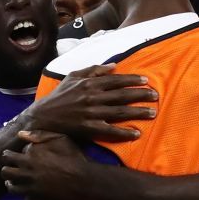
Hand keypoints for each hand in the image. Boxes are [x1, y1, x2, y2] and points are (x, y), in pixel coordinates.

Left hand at [0, 129, 84, 199]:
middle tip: (10, 164)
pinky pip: (13, 189)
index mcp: (33, 149)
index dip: (13, 152)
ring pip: (6, 175)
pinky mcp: (31, 192)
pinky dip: (12, 187)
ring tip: (12, 176)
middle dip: (6, 162)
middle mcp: (27, 162)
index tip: (15, 154)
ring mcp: (28, 178)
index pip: (13, 148)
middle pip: (5, 161)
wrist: (83, 180)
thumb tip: (21, 134)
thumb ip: (40, 135)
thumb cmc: (74, 158)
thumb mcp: (61, 139)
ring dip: (7, 175)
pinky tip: (16, 186)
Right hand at [26, 65, 156, 143]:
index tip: (146, 81)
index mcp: (89, 83)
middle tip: (155, 96)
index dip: (132, 79)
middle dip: (141, 95)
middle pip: (122, 95)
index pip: (116, 79)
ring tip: (152, 113)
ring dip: (137, 112)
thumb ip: (93, 69)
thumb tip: (114, 66)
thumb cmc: (59, 96)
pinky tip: (136, 133)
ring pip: (119, 111)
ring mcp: (91, 113)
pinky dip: (123, 132)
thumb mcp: (73, 76)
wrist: (43, 116)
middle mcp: (92, 96)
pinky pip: (110, 130)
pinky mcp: (88, 128)